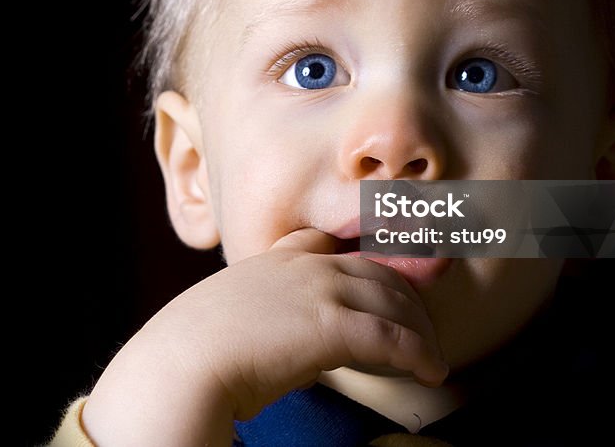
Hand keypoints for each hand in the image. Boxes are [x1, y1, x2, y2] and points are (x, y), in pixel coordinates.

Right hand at [82, 228, 447, 445]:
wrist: (181, 362)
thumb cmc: (191, 353)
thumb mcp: (226, 319)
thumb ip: (260, 320)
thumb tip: (284, 349)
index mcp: (272, 260)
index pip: (328, 245)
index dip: (361, 262)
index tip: (381, 283)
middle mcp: (302, 266)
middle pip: (374, 270)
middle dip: (405, 298)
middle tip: (421, 327)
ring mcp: (318, 290)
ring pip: (392, 300)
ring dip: (420, 330)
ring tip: (432, 356)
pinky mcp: (331, 325)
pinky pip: (392, 336)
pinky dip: (419, 353)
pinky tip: (431, 370)